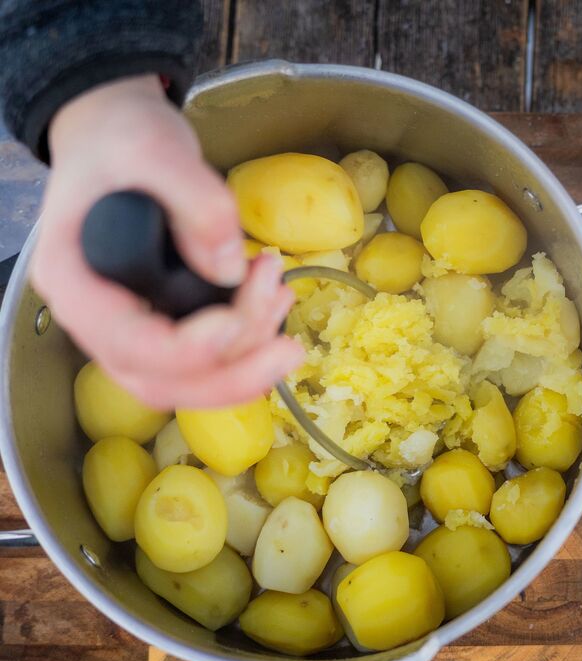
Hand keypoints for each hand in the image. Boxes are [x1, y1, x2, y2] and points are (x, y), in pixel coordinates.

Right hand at [31, 74, 303, 408]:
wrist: (119, 138)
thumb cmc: (122, 139)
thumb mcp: (155, 149)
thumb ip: (194, 201)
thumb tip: (229, 269)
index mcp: (74, 281)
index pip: (127, 343)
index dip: (186, 349)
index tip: (235, 321)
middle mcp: (98, 320)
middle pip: (161, 381)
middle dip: (233, 374)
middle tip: (288, 348)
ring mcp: (132, 328)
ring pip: (189, 379)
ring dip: (248, 356)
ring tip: (281, 293)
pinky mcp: (166, 324)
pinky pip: (206, 359)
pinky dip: (249, 342)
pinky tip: (275, 298)